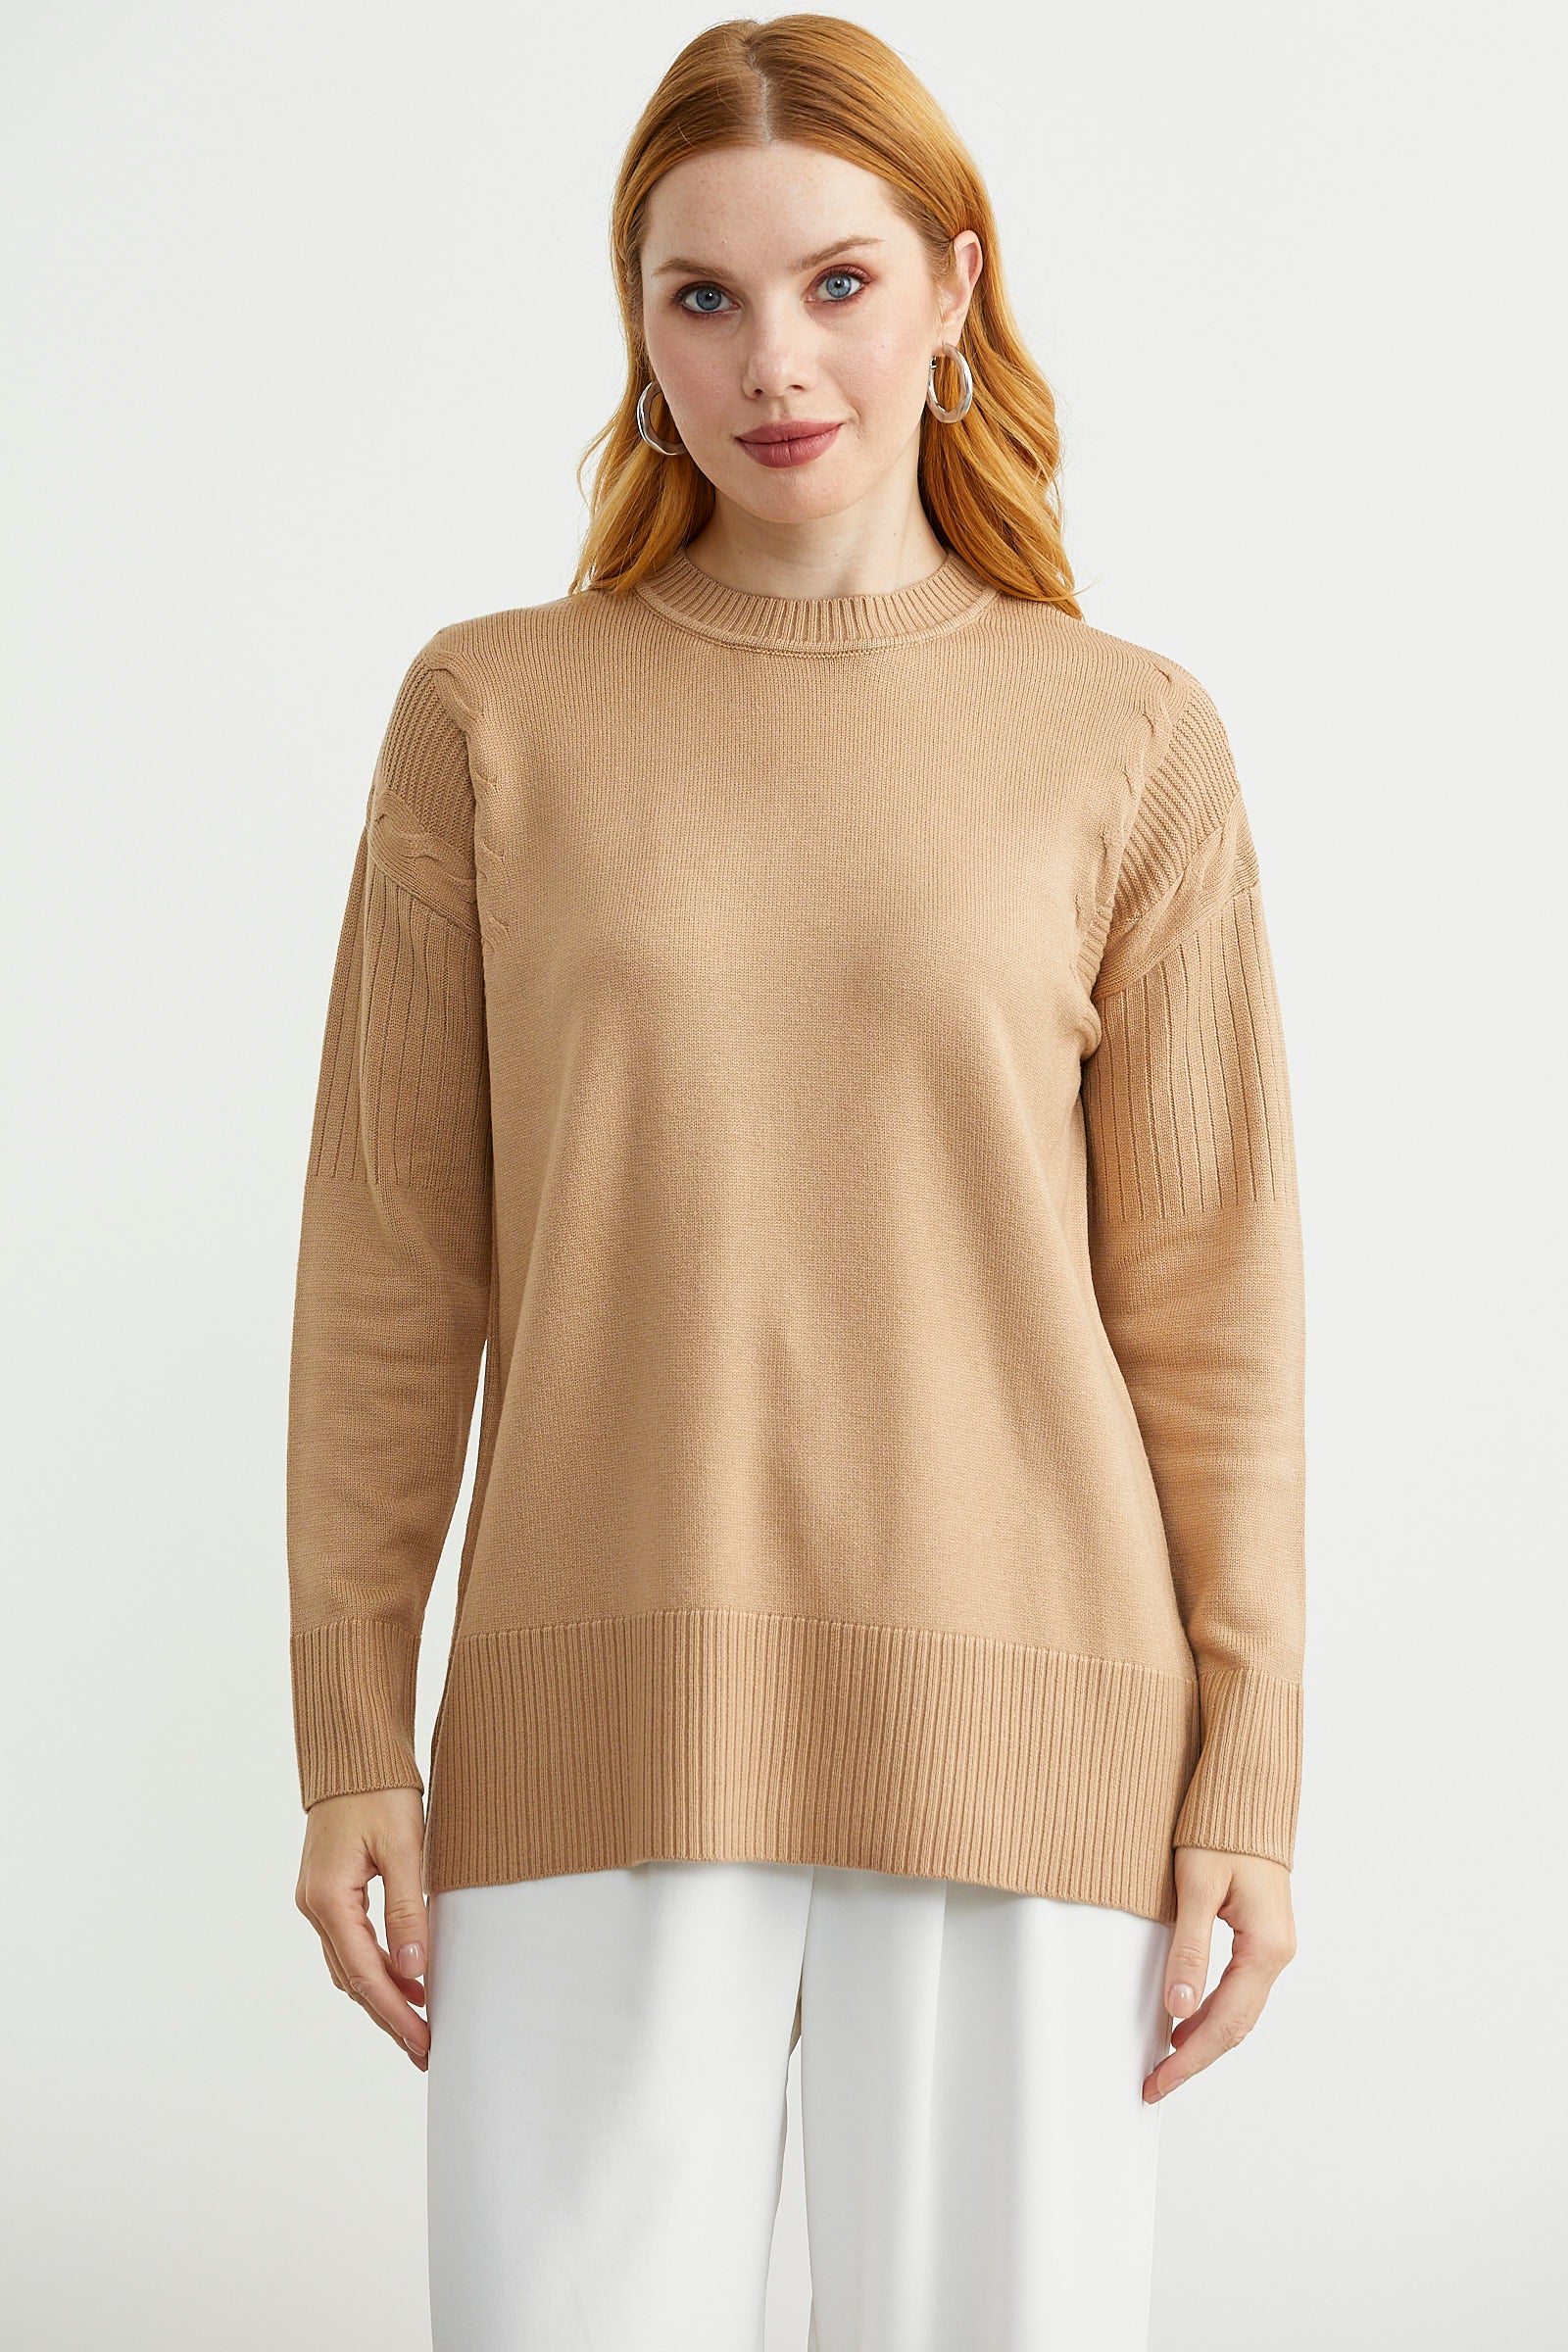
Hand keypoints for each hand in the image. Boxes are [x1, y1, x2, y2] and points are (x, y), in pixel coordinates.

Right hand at [295, 1789, 430, 2069]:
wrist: (353, 1752)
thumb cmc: (379, 1791)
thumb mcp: (403, 1847)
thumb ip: (408, 1909)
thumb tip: (414, 1968)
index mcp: (328, 1899)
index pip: (365, 1974)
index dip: (396, 2013)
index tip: (425, 2041)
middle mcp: (314, 1906)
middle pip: (353, 1980)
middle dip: (389, 2018)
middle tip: (425, 2050)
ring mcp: (317, 1900)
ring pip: (349, 1966)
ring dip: (382, 1996)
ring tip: (420, 2024)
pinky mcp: (327, 1891)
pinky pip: (350, 1944)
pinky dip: (376, 1968)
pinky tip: (405, 1978)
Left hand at [1142, 1847, 1295, 2104]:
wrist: (1248, 1795)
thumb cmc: (1223, 1832)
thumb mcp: (1196, 1887)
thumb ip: (1189, 1949)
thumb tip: (1176, 2009)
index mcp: (1266, 1947)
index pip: (1225, 2022)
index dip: (1190, 2057)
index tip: (1159, 2082)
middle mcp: (1277, 1954)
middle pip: (1236, 2025)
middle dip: (1195, 2058)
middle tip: (1155, 2084)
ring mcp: (1273, 1947)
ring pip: (1239, 2011)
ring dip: (1204, 2038)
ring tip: (1165, 2061)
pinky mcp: (1262, 1938)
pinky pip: (1239, 1990)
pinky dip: (1211, 2012)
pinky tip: (1185, 2019)